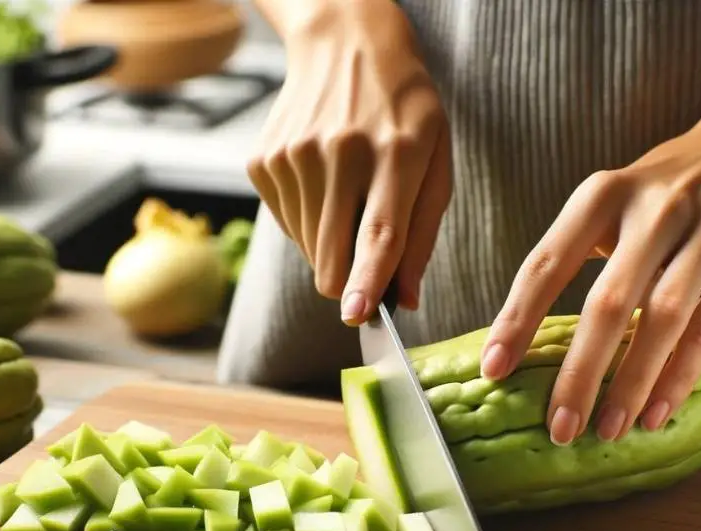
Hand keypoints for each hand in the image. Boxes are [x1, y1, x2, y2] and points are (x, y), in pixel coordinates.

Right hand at [246, 0, 451, 322]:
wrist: (345, 44)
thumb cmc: (403, 110)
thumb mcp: (436, 160)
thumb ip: (423, 233)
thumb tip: (406, 299)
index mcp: (397, 152)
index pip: (379, 230)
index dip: (368, 278)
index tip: (357, 315)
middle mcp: (341, 152)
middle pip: (333, 253)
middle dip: (347, 282)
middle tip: (364, 270)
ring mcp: (295, 155)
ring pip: (310, 248)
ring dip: (330, 245)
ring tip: (348, 198)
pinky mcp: (264, 161)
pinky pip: (287, 225)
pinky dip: (308, 221)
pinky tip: (323, 183)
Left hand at [479, 110, 700, 444]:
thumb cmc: (666, 188)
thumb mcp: (614, 199)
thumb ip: (576, 252)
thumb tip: (526, 335)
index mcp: (602, 196)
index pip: (547, 264)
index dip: (517, 320)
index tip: (494, 370)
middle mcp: (653, 211)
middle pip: (607, 303)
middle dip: (580, 372)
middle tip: (558, 427)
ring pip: (663, 319)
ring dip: (632, 382)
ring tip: (607, 429)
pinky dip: (682, 374)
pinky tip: (657, 412)